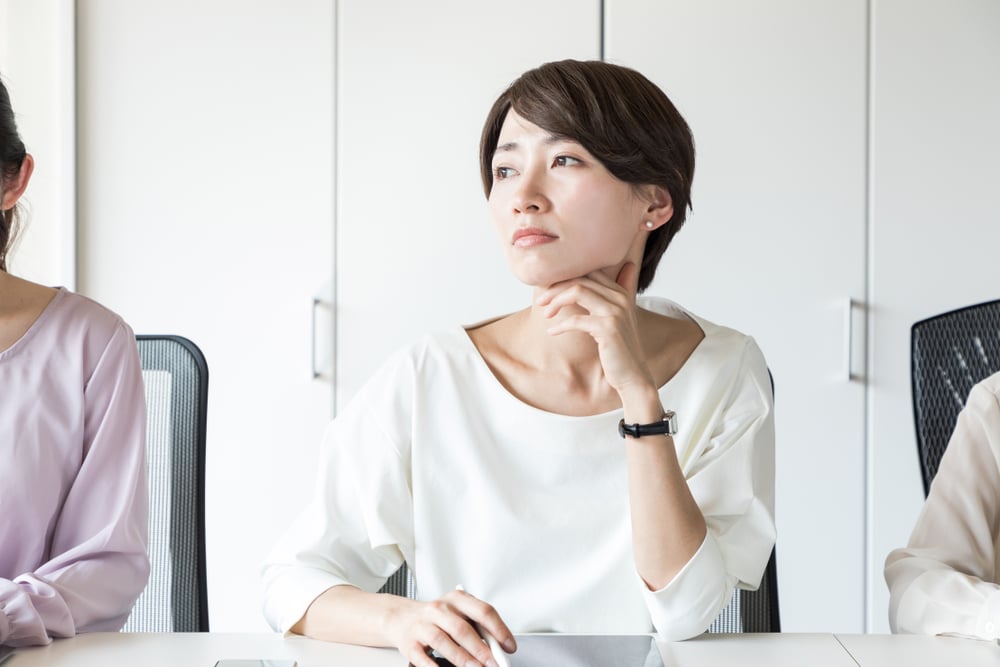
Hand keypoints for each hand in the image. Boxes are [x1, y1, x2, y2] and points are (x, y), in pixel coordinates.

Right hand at [386, 588, 515, 666]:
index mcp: (456, 599)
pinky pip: (423, 657)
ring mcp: (422, 625)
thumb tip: (498, 646)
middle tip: (495, 663)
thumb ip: (477, 626)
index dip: (499, 629)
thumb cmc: (436, 617)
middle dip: (481, 650)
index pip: (482, 611)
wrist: (401, 617)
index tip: (509, 646)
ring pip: (443, 642)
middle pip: (462, 629)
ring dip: (463, 659)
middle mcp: (438, 609)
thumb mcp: (458, 613)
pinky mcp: (410, 643)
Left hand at [536, 262, 655, 398]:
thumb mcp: (614, 319)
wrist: (632, 375)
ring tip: (546, 314)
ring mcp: (615, 312)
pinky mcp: (608, 328)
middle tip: (541, 301)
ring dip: (556, 301)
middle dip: (556, 288)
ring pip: (578, 292)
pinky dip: (561, 325)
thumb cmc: (619, 349)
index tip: (550, 291)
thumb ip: (611, 298)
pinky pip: (576, 320)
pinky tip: (552, 332)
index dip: (566, 278)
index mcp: (620, 293)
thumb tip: (614, 274)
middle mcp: (620, 298)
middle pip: (581, 280)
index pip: (590, 272)